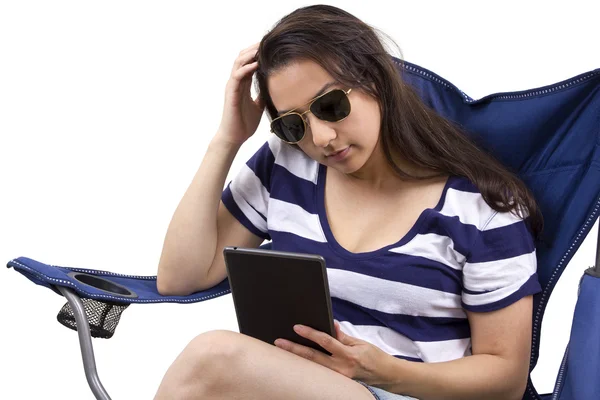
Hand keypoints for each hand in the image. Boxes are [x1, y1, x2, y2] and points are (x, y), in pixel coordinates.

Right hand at [216, 42, 264, 145]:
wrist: (235, 137)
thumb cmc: (245, 123)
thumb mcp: (259, 106)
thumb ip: (263, 95)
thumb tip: (275, 88)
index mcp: (243, 84)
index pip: (249, 62)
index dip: (257, 53)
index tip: (270, 46)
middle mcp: (236, 82)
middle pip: (242, 58)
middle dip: (254, 48)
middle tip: (267, 41)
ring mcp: (232, 86)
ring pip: (238, 63)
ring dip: (249, 54)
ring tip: (261, 47)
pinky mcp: (231, 93)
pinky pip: (237, 76)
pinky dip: (246, 68)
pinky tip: (256, 64)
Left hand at [274, 320, 390, 383]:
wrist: (387, 375)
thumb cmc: (375, 356)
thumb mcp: (361, 343)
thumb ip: (343, 336)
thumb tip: (330, 325)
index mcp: (349, 355)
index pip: (326, 342)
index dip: (310, 334)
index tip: (297, 327)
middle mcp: (341, 368)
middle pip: (313, 357)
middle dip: (294, 348)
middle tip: (279, 342)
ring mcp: (338, 377)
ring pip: (313, 366)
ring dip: (298, 357)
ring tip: (284, 349)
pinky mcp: (337, 381)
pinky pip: (320, 370)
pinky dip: (309, 363)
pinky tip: (299, 357)